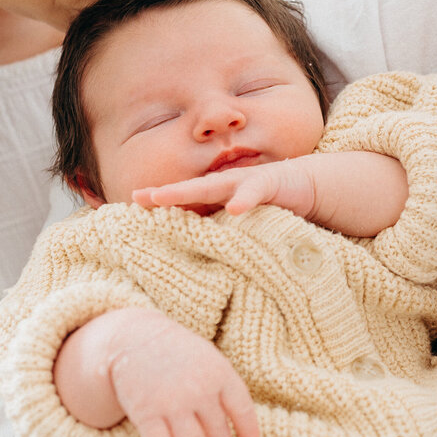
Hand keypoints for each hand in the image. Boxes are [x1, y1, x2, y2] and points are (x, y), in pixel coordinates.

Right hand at [56, 308, 259, 436]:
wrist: (133, 337)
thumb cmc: (177, 353)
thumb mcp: (208, 358)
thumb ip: (224, 387)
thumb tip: (243, 426)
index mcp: (219, 372)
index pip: (241, 407)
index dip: (248, 429)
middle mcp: (199, 389)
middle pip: (217, 432)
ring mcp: (172, 403)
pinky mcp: (146, 413)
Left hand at [135, 156, 319, 219]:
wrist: (306, 185)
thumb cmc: (268, 206)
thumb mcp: (238, 220)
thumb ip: (217, 230)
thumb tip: (192, 254)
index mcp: (216, 196)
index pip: (182, 200)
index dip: (157, 201)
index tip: (130, 205)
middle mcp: (225, 186)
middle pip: (188, 190)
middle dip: (163, 194)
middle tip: (136, 197)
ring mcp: (244, 183)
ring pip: (213, 187)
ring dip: (188, 192)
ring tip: (165, 198)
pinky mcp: (269, 184)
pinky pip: (254, 192)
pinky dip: (244, 200)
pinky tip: (234, 209)